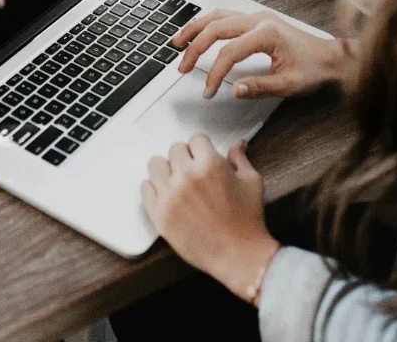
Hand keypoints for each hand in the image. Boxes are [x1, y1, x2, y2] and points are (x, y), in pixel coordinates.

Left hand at [142, 136, 279, 301]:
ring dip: (167, 169)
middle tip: (194, 172)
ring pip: (155, 164)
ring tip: (177, 181)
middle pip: (175, 149)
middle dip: (186, 157)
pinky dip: (154, 188)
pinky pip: (145, 188)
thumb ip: (239, 159)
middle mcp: (186, 176)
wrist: (238, 255)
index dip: (202, 148)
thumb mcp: (251, 182)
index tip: (204, 158)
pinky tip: (167, 195)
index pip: (196, 139)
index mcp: (210, 164)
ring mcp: (169, 195)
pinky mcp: (159, 214)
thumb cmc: (248, 219)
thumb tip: (238, 143)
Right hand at [172, 9, 347, 99]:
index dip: (215, 73)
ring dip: (195, 29)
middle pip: (216, 28)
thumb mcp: (289, 85)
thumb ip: (260, 87)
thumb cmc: (314, 69)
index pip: (229, 52)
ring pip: (217, 16)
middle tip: (182, 68)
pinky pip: (224, 17)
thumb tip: (234, 90)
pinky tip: (197, 34)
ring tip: (177, 43)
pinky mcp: (256, 20)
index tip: (209, 91)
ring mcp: (256, 17)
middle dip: (195, 48)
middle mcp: (259, 20)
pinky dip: (207, 25)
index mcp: (266, 34)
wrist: (331, 57)